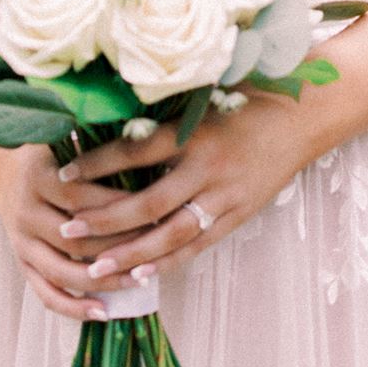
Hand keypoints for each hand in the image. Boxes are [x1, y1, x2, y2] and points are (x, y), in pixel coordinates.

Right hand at [0, 142, 169, 324]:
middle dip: (117, 246)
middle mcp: (25, 213)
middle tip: (154, 247)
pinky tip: (103, 312)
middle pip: (74, 240)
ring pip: (63, 272)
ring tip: (138, 282)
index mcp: (37, 178)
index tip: (152, 209)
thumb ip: (93, 141)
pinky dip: (73, 308)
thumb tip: (140, 137)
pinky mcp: (22, 264)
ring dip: (102, 281)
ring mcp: (21, 243)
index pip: (80, 198)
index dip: (116, 206)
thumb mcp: (62, 136)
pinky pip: (46, 293)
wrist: (1, 170)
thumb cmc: (46, 150)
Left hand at [50, 94, 304, 289]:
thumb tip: (111, 108)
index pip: (135, 151)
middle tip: (67, 231)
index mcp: (194, 131)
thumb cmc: (250, 93)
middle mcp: (207, 167)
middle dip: (104, 220)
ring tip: (96, 269)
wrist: (306, 115)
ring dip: (131, 254)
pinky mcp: (238, 215)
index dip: (96, 164)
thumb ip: (165, 105)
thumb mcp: (206, 91)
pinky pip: (198, 245)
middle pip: (147, 202)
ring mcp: (225, 196)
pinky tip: (140, 275)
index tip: (61, 173)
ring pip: (170, 234)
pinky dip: (168, 263)